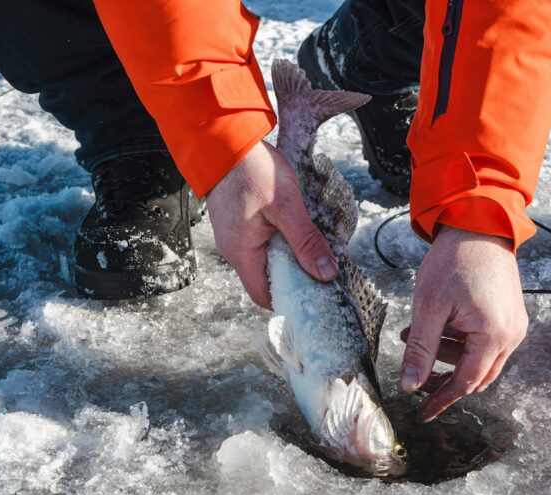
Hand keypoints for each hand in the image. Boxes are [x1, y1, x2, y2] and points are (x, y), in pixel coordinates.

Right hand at [205, 142, 338, 306]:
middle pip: (266, 279)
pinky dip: (280, 242)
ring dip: (288, 257)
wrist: (224, 139)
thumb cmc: (251, 170)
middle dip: (294, 277)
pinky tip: (296, 230)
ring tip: (311, 247)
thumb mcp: (287, 206)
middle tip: (321, 268)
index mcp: (242, 253)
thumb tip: (326, 273)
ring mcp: (234, 236)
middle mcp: (234, 250)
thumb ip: (306, 242)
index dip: (289, 299)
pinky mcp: (238, 222)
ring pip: (265, 260)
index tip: (315, 293)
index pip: (264, 296)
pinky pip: (261, 243)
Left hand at [400, 226, 527, 421]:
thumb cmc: (454, 261)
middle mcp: (512, 335)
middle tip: (414, 371)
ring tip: (415, 335)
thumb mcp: (429, 307)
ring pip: (481, 360)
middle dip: (444, 378)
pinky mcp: (512, 315)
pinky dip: (462, 343)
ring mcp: (515, 325)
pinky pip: (488, 343)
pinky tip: (439, 327)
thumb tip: (410, 386)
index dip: (441, 399)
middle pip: (477, 377)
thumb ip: (420, 349)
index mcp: (493, 335)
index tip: (421, 414)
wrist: (479, 225)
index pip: (465, 383)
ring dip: (449, 356)